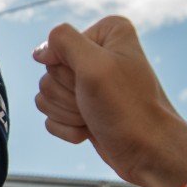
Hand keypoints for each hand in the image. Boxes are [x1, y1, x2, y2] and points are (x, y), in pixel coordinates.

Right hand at [32, 17, 186, 186]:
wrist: (148, 152)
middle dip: (68, 94)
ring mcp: (88, 84)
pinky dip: (67, 128)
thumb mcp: (94, 65)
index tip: (97, 81)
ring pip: (46, 94)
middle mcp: (98, 54)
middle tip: (96, 102)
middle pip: (49, 71)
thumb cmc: (127, 108)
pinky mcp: (81, 109)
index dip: (68, 69)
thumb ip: (63, 41)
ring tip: (95, 117)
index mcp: (108, 33)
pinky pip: (50, 115)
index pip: (58, 44)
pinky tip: (90, 131)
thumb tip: (39, 52)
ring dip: (67, 112)